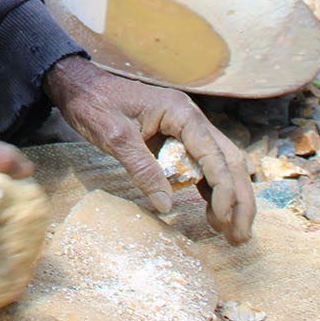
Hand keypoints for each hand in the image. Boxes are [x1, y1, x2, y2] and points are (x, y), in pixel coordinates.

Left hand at [44, 54, 253, 243]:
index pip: (213, 154)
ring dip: (230, 199)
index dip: (223, 188)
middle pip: (228, 161)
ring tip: (232, 233)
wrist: (79, 86)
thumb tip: (166, 205)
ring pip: (220, 167)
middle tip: (240, 235)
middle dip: (239, 199)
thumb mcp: (115, 137)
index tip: (223, 217)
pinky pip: (200, 168)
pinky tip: (213, 215)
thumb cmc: (95, 104)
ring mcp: (185, 131)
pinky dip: (209, 191)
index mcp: (181, 113)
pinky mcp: (175, 141)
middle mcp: (191, 120)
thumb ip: (142, 169)